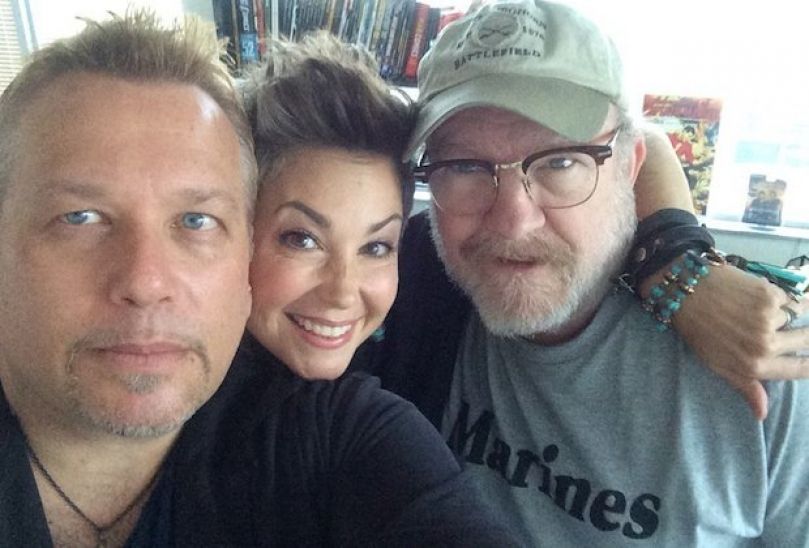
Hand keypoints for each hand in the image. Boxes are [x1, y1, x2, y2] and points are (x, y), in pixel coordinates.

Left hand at [670, 264, 808, 419]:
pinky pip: (787, 298)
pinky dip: (778, 296)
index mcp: (754, 365)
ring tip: (760, 308)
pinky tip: (757, 295)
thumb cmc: (699, 330)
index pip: (800, 369)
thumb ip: (745, 386)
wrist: (684, 292)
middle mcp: (766, 344)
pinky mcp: (770, 295)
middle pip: (807, 340)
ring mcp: (770, 319)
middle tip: (788, 330)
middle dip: (805, 335)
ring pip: (797, 316)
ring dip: (788, 312)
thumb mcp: (717, 364)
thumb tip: (763, 414)